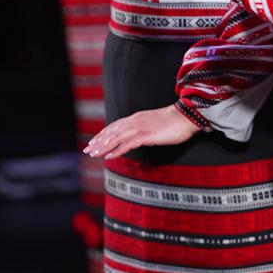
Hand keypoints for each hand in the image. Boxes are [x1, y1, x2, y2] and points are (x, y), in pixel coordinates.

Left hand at [83, 104, 198, 158]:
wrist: (185, 116)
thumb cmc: (173, 122)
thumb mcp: (154, 124)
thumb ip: (144, 129)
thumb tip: (138, 138)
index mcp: (136, 118)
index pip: (115, 126)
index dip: (103, 134)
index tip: (94, 141)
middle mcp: (135, 121)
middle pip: (112, 131)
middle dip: (99, 140)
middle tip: (87, 149)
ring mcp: (139, 127)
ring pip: (116, 137)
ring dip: (103, 146)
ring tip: (93, 153)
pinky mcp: (146, 135)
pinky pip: (127, 144)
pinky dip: (117, 150)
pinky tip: (109, 157)